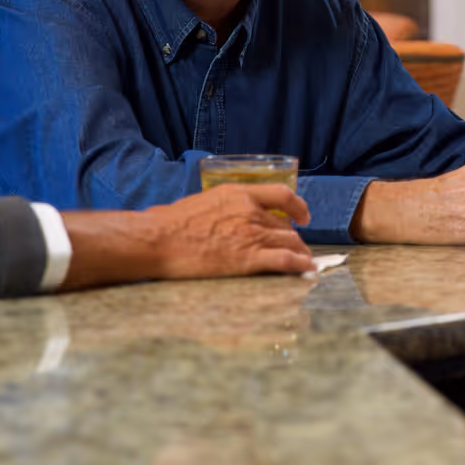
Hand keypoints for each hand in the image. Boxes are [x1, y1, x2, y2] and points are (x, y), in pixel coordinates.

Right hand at [60, 184, 313, 286]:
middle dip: (293, 238)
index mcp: (239, 194)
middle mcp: (250, 212)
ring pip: (289, 242)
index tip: (303, 216)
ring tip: (303, 262)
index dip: (298, 206)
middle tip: (295, 249)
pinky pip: (285, 261)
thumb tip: (236, 216)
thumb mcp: (206, 201)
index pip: (282, 194)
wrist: (158, 239)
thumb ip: (228, 206)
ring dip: (299, 253)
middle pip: (285, 226)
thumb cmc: (172, 222)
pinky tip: (305, 270)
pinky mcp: (248, 259)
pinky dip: (299, 265)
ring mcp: (251, 235)